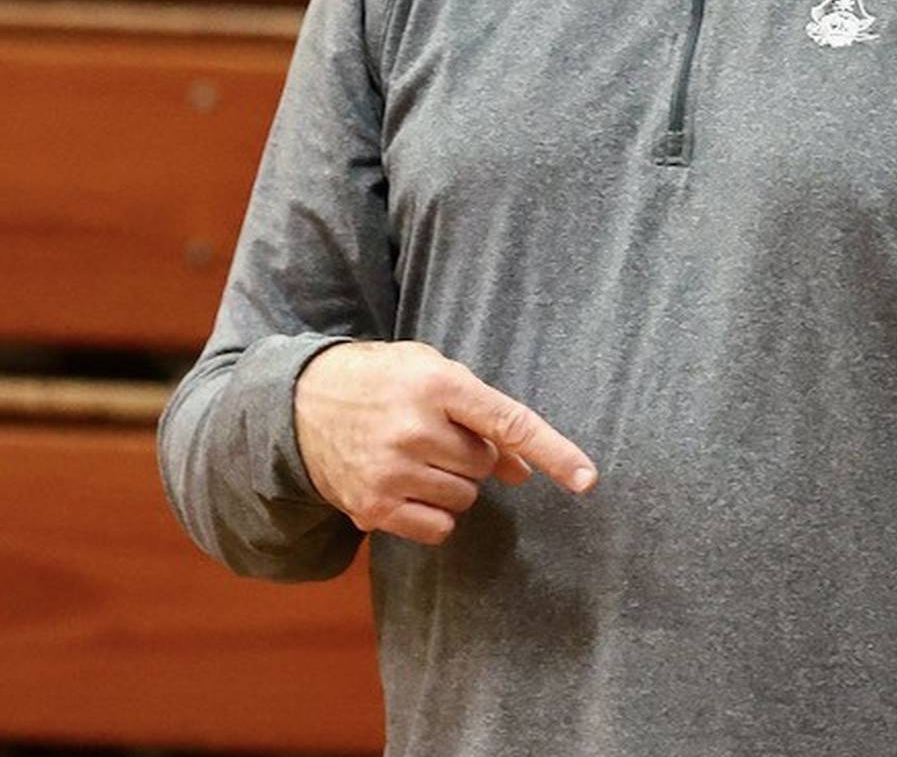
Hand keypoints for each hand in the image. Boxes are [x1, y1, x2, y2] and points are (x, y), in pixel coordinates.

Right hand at [295, 340, 596, 545]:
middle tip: (435, 432)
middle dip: (472, 452)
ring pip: (465, 497)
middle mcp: (415, 428)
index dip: (553, 451)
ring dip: (452, 482)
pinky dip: (435, 513)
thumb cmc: (383, 381)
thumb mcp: (433, 375)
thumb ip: (483, 415)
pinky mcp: (373, 508)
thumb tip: (523, 470)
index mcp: (438, 384)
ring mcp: (392, 470)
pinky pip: (438, 528)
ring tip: (414, 453)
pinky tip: (407, 485)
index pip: (509, 421)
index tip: (587, 479)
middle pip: (486, 465)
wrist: (302, 402)